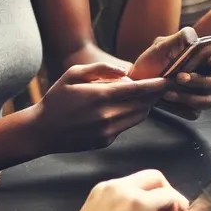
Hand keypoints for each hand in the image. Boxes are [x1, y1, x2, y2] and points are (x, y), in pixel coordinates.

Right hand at [32, 63, 165, 152]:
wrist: (41, 131)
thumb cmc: (57, 99)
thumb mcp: (73, 74)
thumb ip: (100, 69)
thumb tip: (125, 70)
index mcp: (100, 97)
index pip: (138, 90)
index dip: (156, 85)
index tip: (169, 80)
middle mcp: (107, 116)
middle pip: (144, 104)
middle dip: (155, 95)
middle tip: (162, 85)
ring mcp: (108, 131)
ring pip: (139, 116)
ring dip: (145, 105)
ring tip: (144, 95)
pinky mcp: (107, 141)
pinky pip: (127, 126)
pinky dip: (131, 116)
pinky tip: (124, 108)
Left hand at [129, 27, 210, 120]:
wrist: (136, 82)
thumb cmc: (151, 62)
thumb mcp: (160, 46)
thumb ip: (178, 38)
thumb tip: (193, 39)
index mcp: (203, 61)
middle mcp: (205, 79)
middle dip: (199, 81)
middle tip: (179, 77)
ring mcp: (200, 96)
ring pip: (207, 101)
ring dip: (188, 97)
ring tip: (167, 92)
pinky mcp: (190, 110)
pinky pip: (193, 113)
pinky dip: (179, 108)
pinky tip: (165, 102)